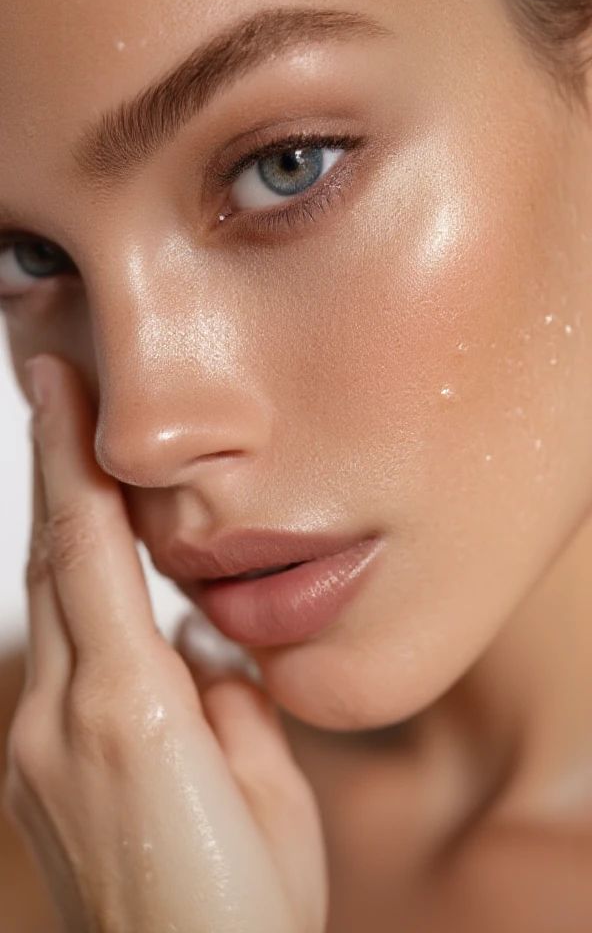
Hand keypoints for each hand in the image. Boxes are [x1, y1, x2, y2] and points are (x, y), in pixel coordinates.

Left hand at [2, 354, 327, 932]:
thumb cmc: (247, 912)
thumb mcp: (275, 797)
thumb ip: (232, 705)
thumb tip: (204, 658)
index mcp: (131, 712)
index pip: (88, 550)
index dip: (69, 457)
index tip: (53, 382)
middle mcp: (60, 720)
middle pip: (51, 563)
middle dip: (54, 468)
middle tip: (52, 388)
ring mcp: (33, 750)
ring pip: (45, 608)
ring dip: (62, 531)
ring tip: (77, 466)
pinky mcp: (29, 774)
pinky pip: (52, 661)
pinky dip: (73, 606)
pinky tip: (104, 593)